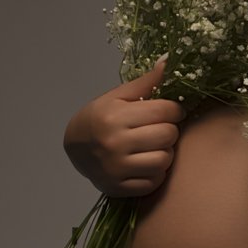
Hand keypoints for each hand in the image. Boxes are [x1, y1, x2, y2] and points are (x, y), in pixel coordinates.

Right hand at [63, 56, 186, 196]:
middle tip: (159, 129)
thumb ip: (146, 82)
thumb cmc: (100, 116)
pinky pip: (154, 182)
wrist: (74, 147)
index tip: (169, 111)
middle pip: (168, 135)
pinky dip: (156, 173)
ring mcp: (117, 168)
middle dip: (169, 130)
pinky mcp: (119, 188)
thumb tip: (170, 60)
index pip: (165, 111)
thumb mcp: (118, 96)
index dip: (173, 109)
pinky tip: (146, 163)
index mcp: (115, 117)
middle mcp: (115, 143)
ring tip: (154, 146)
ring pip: (164, 161)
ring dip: (165, 152)